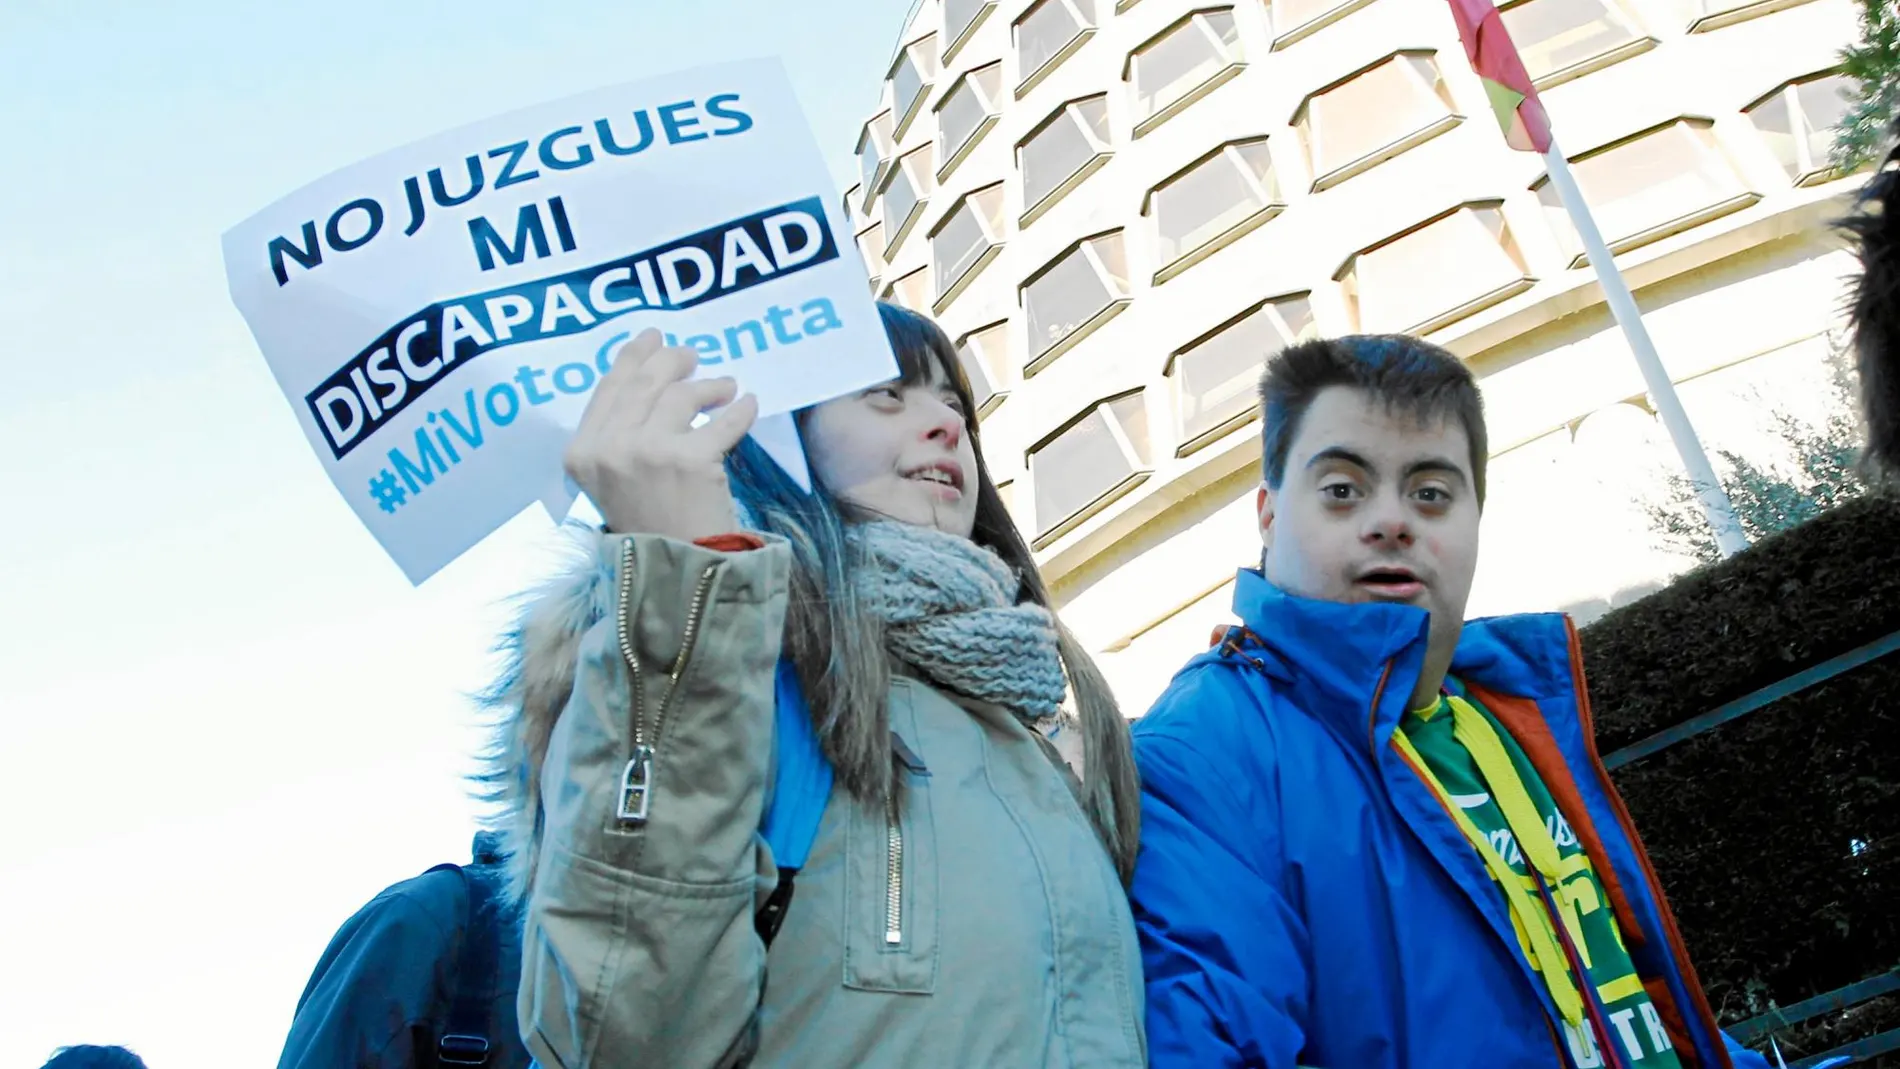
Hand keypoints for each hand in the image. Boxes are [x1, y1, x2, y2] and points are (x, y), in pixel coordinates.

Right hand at [563, 329, 758, 540]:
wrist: (676, 575)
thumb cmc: (648, 529)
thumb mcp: (612, 482)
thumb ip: (618, 436)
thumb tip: (648, 378)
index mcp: (581, 453)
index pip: (608, 389)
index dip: (632, 357)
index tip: (653, 337)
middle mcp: (609, 448)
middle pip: (643, 383)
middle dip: (672, 361)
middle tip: (693, 356)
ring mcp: (649, 452)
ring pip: (681, 394)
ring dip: (709, 385)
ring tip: (726, 388)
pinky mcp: (690, 460)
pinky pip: (722, 421)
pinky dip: (740, 410)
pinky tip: (749, 406)